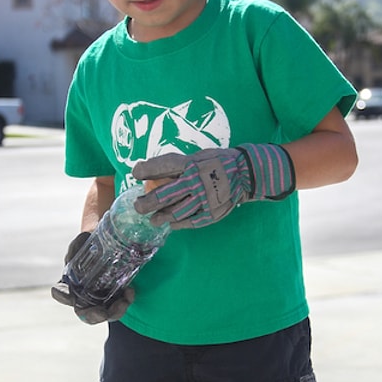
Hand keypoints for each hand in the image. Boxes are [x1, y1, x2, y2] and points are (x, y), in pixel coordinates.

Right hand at [50, 232, 134, 323]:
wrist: (106, 243)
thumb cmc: (88, 243)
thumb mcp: (82, 241)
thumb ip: (78, 244)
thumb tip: (83, 240)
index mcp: (68, 283)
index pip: (60, 293)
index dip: (63, 296)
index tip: (70, 296)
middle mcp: (82, 296)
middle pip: (84, 312)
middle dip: (94, 315)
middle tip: (103, 313)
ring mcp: (99, 299)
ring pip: (105, 313)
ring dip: (115, 311)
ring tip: (126, 298)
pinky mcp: (114, 298)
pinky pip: (119, 305)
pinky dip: (126, 301)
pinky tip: (130, 291)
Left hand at [132, 143, 294, 228]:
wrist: (245, 172)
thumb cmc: (216, 162)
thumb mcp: (197, 156)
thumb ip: (177, 166)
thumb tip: (150, 173)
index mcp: (191, 164)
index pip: (163, 166)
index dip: (146, 170)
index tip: (135, 172)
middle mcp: (196, 181)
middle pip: (165, 196)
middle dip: (147, 203)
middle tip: (138, 206)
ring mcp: (204, 199)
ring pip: (176, 212)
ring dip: (161, 217)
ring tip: (154, 219)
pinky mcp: (212, 212)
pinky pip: (191, 222)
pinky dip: (179, 224)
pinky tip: (172, 224)